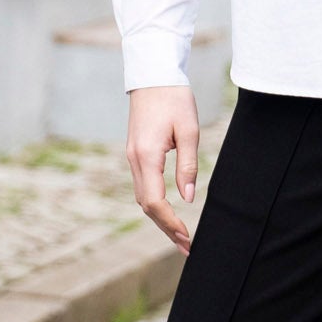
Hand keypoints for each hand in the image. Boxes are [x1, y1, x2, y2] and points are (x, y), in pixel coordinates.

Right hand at [127, 86, 203, 252]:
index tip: (187, 237)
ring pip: (143, 198)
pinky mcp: (135, 153)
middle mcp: (134, 160)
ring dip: (160, 218)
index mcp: (146, 156)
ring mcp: (132, 157)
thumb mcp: (188, 130)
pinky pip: (143, 186)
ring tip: (180, 235)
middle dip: (166, 228)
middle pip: (146, 205)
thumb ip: (187, 165)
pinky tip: (168, 212)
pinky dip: (154, 204)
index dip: (171, 223)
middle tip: (186, 247)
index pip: (155, 202)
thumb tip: (187, 198)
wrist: (153, 75)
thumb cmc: (174, 99)